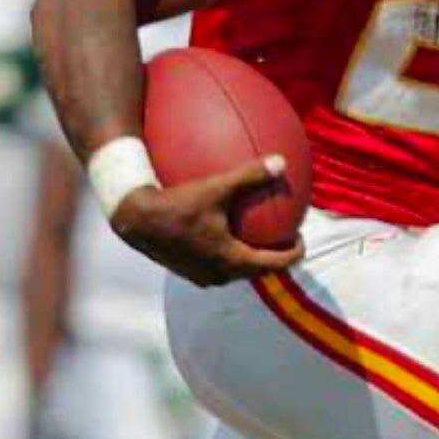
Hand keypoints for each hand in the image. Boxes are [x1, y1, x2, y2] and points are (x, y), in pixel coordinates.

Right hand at [111, 157, 303, 286]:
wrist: (136, 219)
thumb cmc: (177, 202)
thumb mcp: (217, 187)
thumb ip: (250, 175)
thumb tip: (281, 162)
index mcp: (231, 261)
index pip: (274, 265)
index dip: (294, 253)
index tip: (302, 237)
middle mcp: (218, 275)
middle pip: (259, 271)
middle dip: (276, 255)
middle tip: (288, 234)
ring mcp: (202, 276)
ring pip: (239, 270)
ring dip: (254, 255)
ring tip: (264, 233)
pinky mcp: (189, 270)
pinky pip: (221, 264)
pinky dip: (234, 251)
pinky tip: (230, 228)